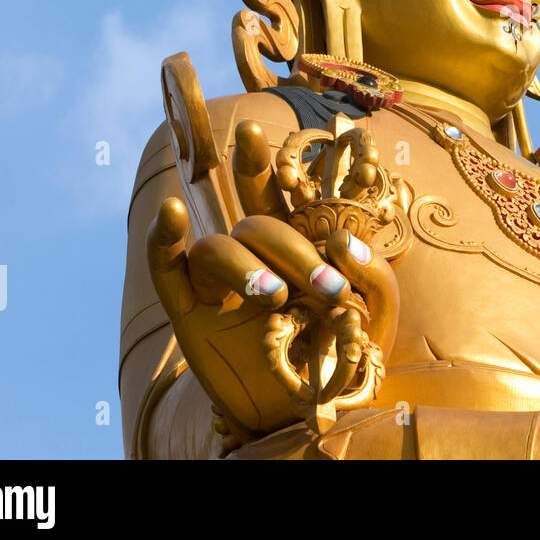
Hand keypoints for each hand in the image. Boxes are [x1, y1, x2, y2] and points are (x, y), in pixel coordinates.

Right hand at [146, 120, 396, 439]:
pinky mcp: (190, 313)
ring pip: (218, 248)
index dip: (262, 160)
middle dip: (292, 252)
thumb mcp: (376, 312)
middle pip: (256, 223)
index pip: (277, 192)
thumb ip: (371, 273)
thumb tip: (341, 240)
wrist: (311, 411)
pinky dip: (163, 239)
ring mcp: (219, 283)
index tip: (256, 129)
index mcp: (295, 243)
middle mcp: (255, 255)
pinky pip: (166, 268)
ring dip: (245, 267)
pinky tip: (172, 214)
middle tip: (327, 291)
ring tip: (275, 299)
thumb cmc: (345, 355)